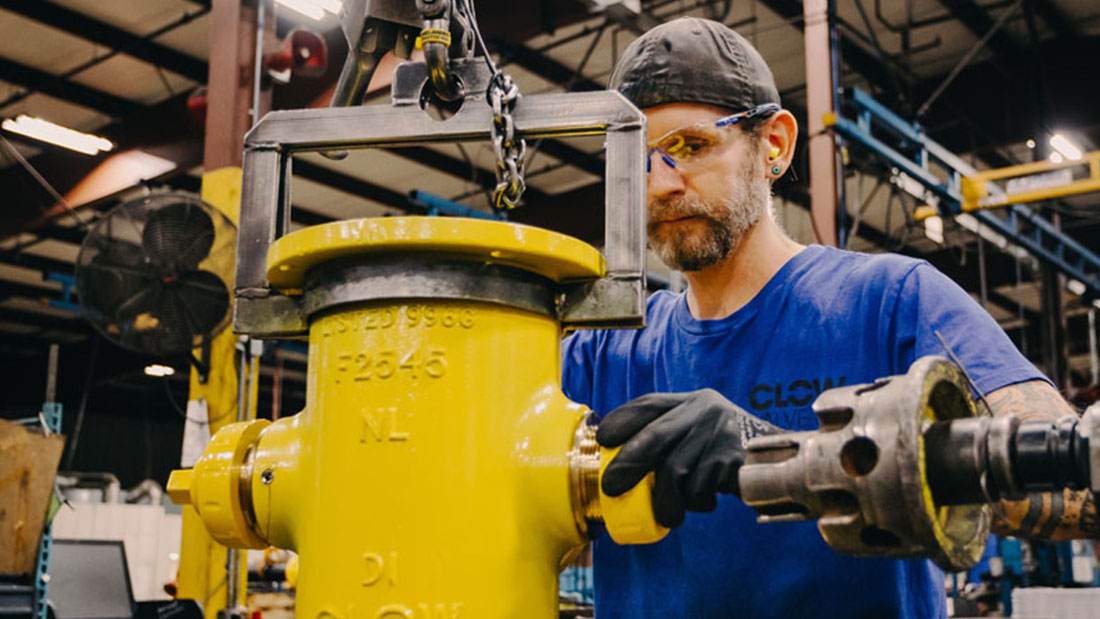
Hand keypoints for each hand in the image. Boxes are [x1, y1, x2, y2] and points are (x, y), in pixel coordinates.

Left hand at [596, 389, 779, 527]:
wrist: (784, 461)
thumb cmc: (728, 452)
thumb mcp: (700, 433)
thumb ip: (670, 438)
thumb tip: (618, 463)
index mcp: (692, 401)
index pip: (649, 404)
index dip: (622, 421)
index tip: (602, 439)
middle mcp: (706, 409)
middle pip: (655, 436)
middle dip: (628, 464)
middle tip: (611, 488)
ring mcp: (722, 431)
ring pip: (674, 471)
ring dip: (666, 499)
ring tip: (669, 513)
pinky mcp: (735, 458)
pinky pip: (699, 487)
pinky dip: (696, 502)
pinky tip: (706, 501)